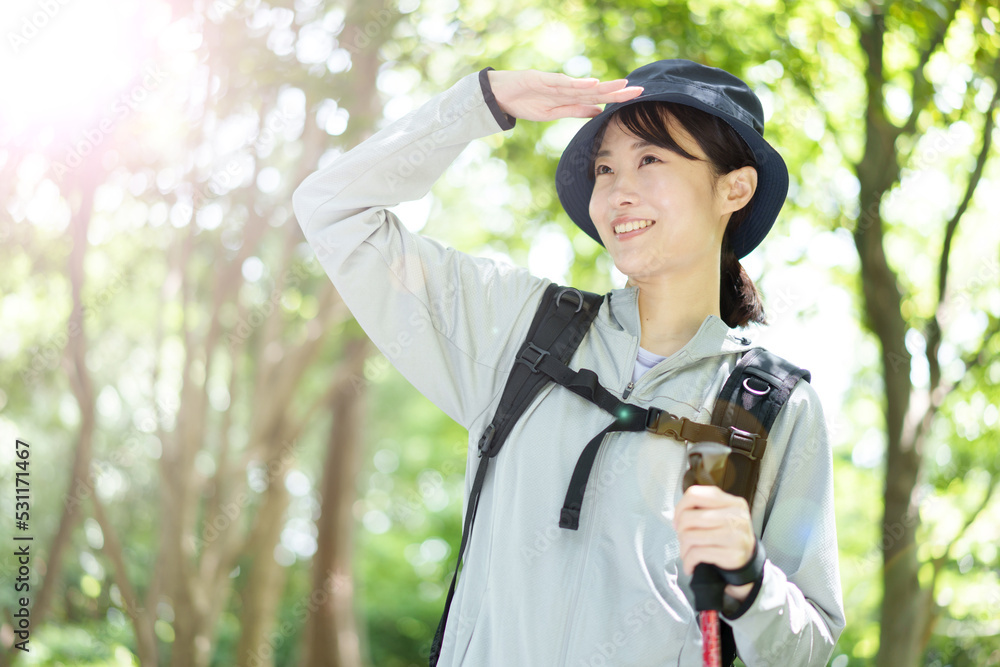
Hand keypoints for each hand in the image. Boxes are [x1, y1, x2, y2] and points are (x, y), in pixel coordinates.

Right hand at [487, 69, 642, 121]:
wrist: (499, 95)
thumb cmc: (525, 103)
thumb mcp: (553, 113)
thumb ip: (574, 111)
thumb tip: (598, 112)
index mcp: (569, 97)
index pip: (597, 98)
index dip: (615, 97)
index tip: (635, 97)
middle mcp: (566, 88)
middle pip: (596, 90)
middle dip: (617, 90)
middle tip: (639, 90)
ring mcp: (554, 83)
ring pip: (583, 86)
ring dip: (602, 86)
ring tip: (621, 85)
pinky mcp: (542, 79)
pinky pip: (562, 83)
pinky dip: (577, 84)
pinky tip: (592, 84)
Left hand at [673, 485, 756, 601]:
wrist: (748, 558)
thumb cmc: (728, 534)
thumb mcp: (722, 514)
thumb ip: (703, 508)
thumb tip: (677, 515)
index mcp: (732, 502)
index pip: (694, 494)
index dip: (680, 507)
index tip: (678, 520)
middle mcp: (736, 516)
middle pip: (688, 517)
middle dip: (680, 531)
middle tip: (683, 538)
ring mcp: (735, 536)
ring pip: (689, 536)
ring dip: (683, 548)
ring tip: (687, 552)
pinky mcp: (731, 555)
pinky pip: (697, 554)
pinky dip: (688, 561)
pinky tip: (690, 565)